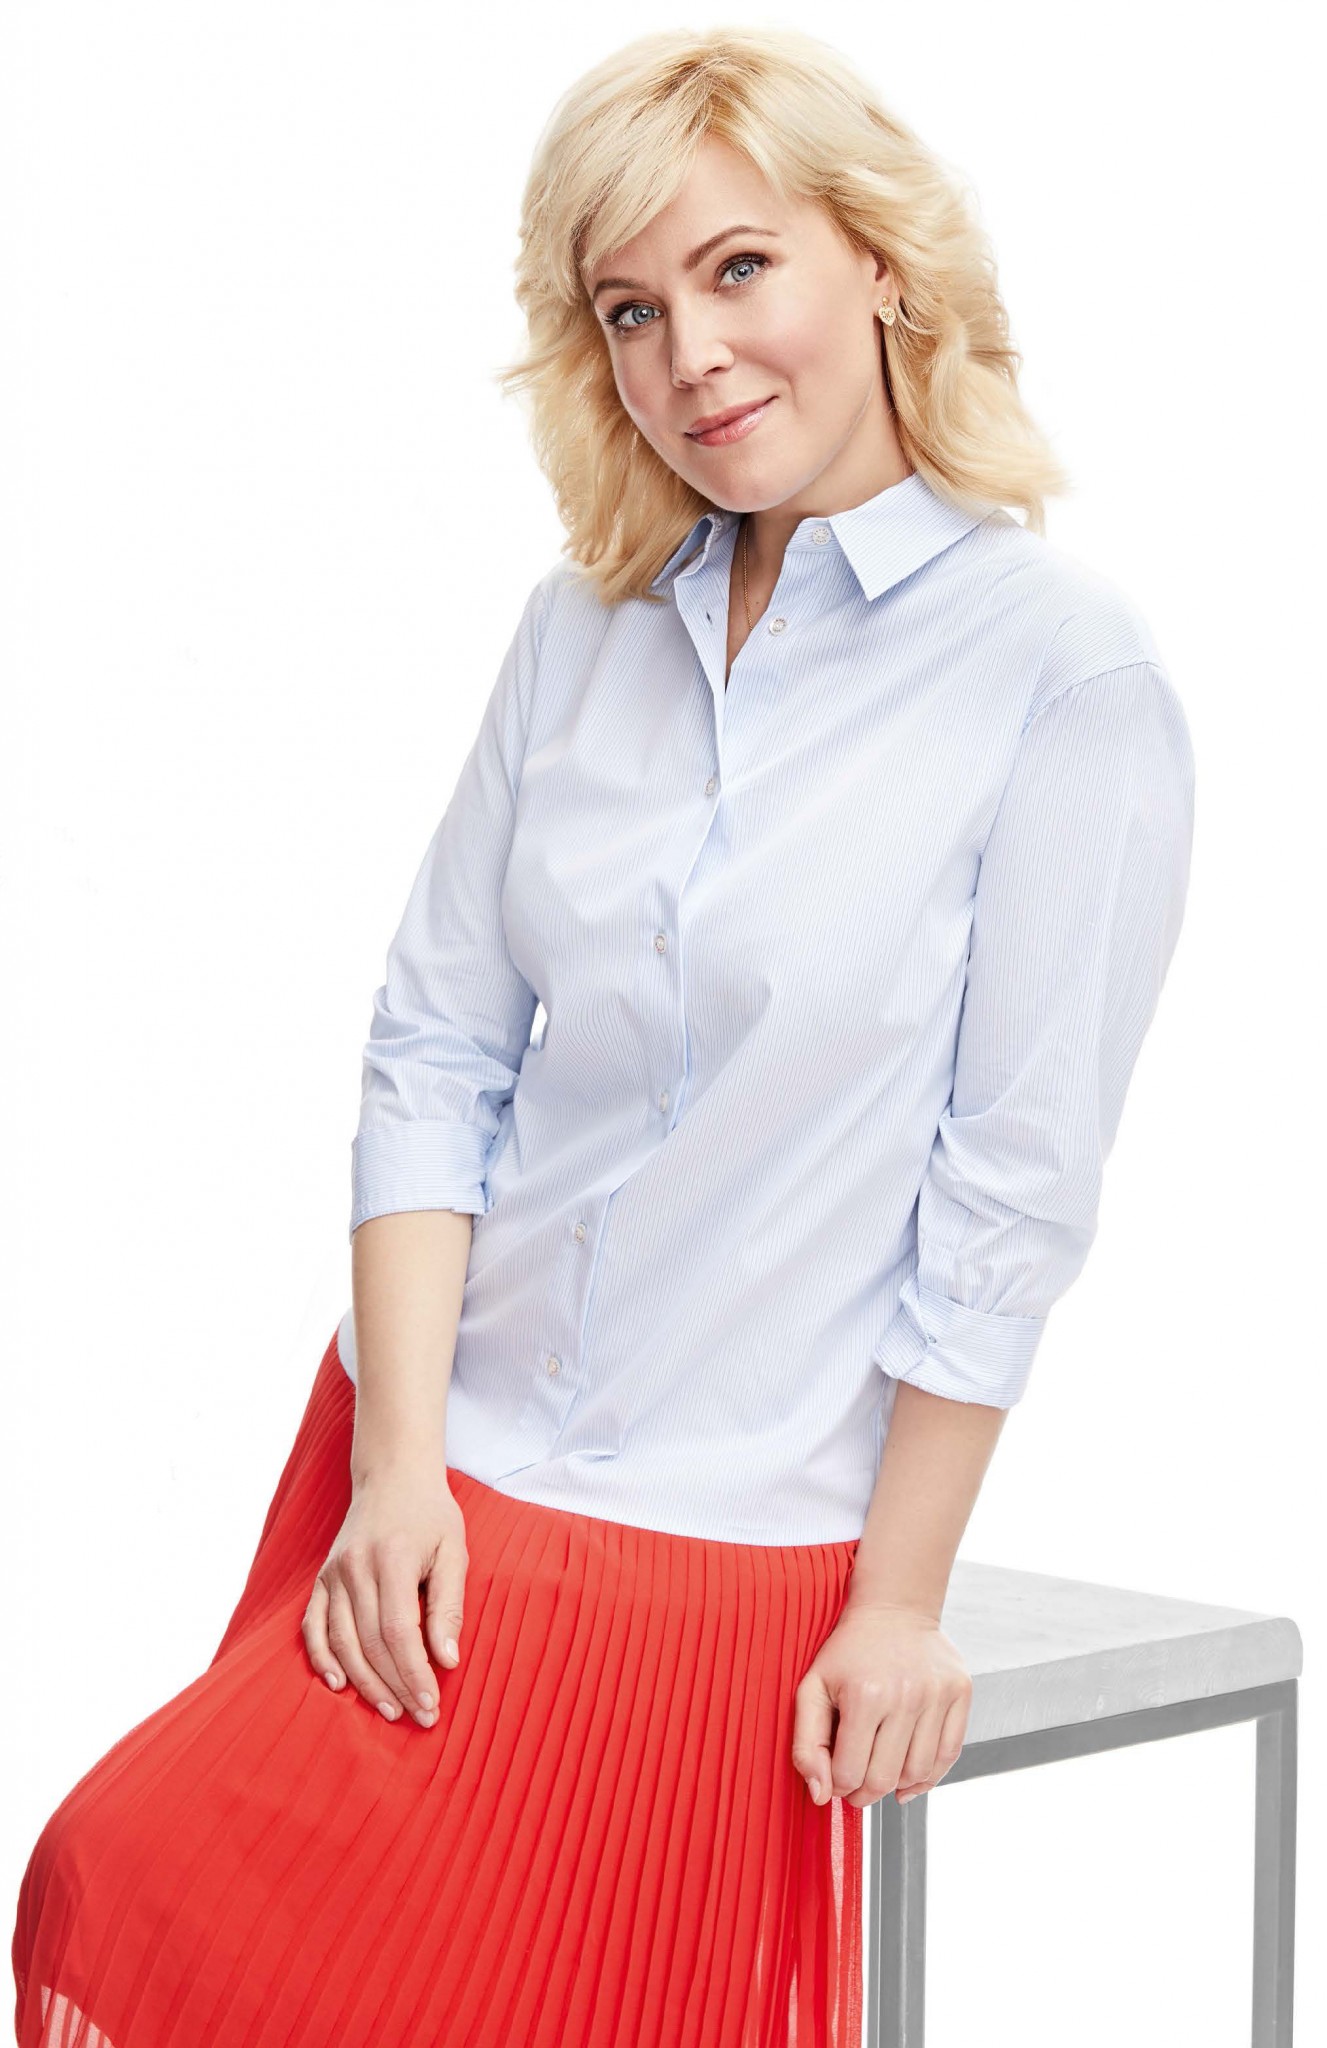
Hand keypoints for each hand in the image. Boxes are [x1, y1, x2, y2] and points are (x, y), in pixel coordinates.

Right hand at [301, 1460, 468, 1729]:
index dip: (414, 1674)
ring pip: (342, 1642)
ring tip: (389, 1710)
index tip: (431, 1705)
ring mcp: (332, 1573)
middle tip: (418, 1717)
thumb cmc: (430, 1515)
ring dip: (364, 1683)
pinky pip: (312, 1627)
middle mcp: (354, 1568)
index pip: (399, 1633)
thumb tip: (448, 1661)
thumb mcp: (454, 1551)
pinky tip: (338, 1685)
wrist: (392, 1475)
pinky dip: (322, 1659)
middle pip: (370, 1644)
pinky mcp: (320, 1578)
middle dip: (395, 1686)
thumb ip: (448, 1606)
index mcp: (391, 1560)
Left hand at [792, 1599, 971, 1808]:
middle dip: (865, 1794)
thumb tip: (820, 1795)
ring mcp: (938, 1695)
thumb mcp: (812, 1687)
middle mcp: (906, 1696)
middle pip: (885, 1779)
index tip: (836, 1778)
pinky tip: (910, 1776)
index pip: (850, 1774)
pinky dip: (929, 1776)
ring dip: (896, 1786)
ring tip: (881, 1771)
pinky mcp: (961, 1692)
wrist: (894, 1609)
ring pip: (918, 1773)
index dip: (838, 1786)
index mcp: (865, 1695)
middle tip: (857, 1786)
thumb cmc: (849, 1651)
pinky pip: (949, 1755)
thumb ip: (806, 1744)